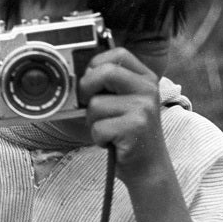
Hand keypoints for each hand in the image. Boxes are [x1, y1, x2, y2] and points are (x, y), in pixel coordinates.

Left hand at [79, 48, 171, 187]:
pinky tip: (112, 141)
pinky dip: (98, 138)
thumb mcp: (125, 102)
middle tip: (90, 106)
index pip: (118, 54)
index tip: (90, 81)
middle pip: (104, 72)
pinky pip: (98, 127)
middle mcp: (148, 89)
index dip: (96, 64)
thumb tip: (73, 74)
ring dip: (93, 121)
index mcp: (146, 78)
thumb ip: (107, 85)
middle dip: (86, 89)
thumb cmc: (128, 133)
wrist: (149, 167)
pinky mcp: (136, 127)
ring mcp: (144, 108)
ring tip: (109, 130)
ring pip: (95, 104)